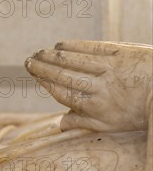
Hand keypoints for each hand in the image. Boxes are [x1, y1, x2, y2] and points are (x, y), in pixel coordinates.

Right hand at [25, 40, 151, 131]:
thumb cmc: (141, 113)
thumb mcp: (112, 126)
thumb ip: (84, 123)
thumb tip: (60, 124)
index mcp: (95, 107)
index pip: (62, 93)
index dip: (45, 83)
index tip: (34, 75)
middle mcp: (99, 88)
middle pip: (63, 76)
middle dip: (43, 68)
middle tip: (29, 61)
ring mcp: (110, 69)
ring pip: (74, 61)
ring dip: (53, 56)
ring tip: (40, 52)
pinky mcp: (121, 53)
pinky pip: (92, 48)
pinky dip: (74, 46)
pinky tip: (62, 44)